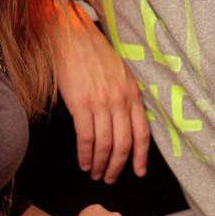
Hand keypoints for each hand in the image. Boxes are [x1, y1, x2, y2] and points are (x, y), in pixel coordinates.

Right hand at [58, 4, 150, 181]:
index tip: (139, 172)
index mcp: (133, 94)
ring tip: (94, 173)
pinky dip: (85, 154)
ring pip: (105, 145)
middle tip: (110, 178)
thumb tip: (126, 123)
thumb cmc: (94, 54)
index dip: (141, 157)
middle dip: (117, 166)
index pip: (142, 133)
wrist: (72, 37)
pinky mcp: (81, 104)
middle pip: (124, 144)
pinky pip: (86, 137)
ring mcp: (101, 103)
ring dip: (100, 164)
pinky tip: (83, 162)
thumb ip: (126, 97)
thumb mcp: (120, 74)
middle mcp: (120, 100)